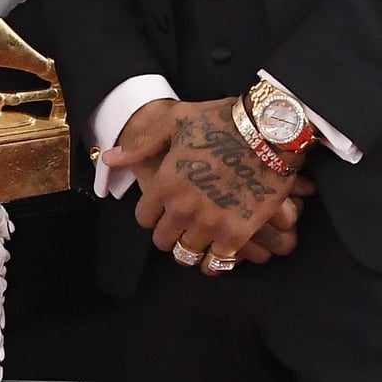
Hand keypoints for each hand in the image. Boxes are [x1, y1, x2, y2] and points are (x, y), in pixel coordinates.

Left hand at [131, 97, 305, 269]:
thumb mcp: (176, 120)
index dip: (152, 215)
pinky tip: (218, 255)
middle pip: (163, 240)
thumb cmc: (222, 120)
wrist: (270, 129)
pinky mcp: (237, 233)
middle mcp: (183, 208)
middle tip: (181, 226)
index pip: (144, 218)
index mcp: (165, 183)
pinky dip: (216, 261)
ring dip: (191, 248)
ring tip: (199, 240)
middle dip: (169, 233)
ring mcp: (210, 223)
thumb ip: (142, 144)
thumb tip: (112, 159)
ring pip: (188, 253)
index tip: (161, 211)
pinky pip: (218, 261)